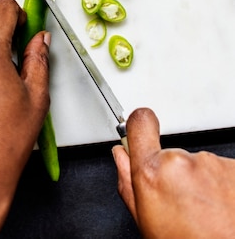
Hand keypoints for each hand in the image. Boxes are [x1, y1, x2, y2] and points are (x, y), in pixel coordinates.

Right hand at [112, 107, 234, 238]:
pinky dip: (220, 186)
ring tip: (205, 211)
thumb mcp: (146, 222)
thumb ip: (128, 183)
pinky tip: (221, 208)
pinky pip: (221, 171)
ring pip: (198, 164)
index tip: (142, 128)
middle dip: (175, 174)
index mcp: (153, 173)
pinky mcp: (234, 168)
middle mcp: (181, 162)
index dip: (139, 126)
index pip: (140, 123)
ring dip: (200, 182)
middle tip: (183, 205)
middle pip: (172, 154)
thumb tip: (122, 157)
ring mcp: (212, 164)